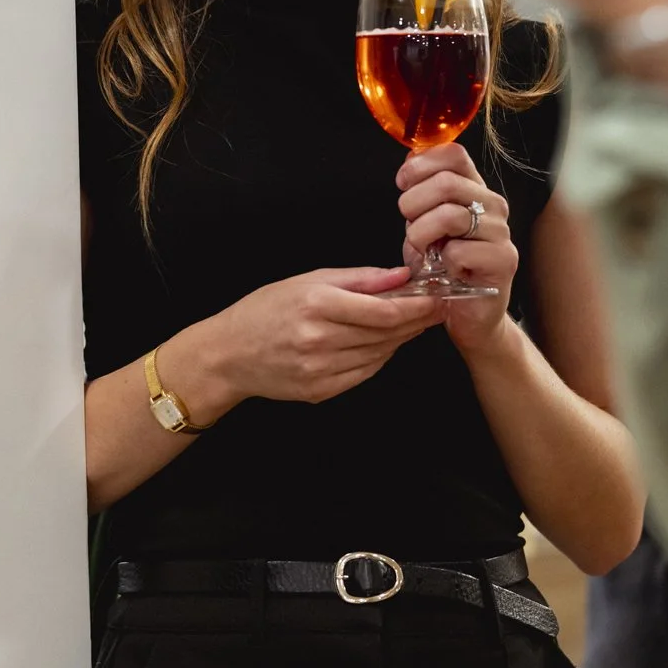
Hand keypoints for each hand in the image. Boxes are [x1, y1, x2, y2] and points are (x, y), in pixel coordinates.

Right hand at [206, 267, 443, 406]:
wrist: (230, 353)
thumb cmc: (266, 309)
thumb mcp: (309, 279)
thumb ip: (359, 279)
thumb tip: (400, 276)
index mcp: (317, 305)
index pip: (384, 312)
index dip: (417, 307)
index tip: (437, 297)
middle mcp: (319, 340)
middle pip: (386, 335)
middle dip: (416, 321)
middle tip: (436, 308)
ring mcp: (320, 370)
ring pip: (380, 355)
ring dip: (401, 339)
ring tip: (413, 323)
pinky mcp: (320, 391)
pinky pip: (365, 373)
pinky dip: (380, 357)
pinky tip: (385, 343)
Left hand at [397, 144, 517, 356]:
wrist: (468, 314)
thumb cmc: (444, 267)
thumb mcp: (424, 222)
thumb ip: (421, 191)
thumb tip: (411, 157)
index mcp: (474, 188)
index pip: (453, 154)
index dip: (420, 164)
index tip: (403, 183)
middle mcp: (492, 205)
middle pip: (446, 182)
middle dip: (412, 204)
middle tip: (409, 226)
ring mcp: (500, 232)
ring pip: (450, 215)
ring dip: (422, 234)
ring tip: (422, 249)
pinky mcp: (503, 261)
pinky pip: (459, 251)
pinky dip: (442, 262)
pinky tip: (446, 270)